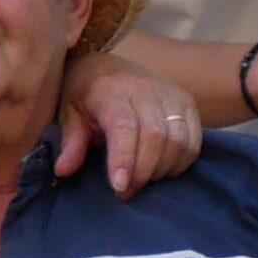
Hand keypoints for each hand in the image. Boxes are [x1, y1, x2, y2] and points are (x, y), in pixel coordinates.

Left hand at [60, 51, 203, 194]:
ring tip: (141, 182)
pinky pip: (194, 140)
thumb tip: (63, 170)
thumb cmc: (83, 95)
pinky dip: (180, 163)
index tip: (119, 187)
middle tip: (125, 192)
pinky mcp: (186, 102)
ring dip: (162, 170)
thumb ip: (71, 142)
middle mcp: (145, 89)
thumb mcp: (68, 114)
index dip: (124, 159)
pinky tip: (161, 171)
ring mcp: (170, 94)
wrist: (102, 65)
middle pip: (156, 137)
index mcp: (111, 91)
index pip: (124, 127)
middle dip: (142, 172)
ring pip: (179, 140)